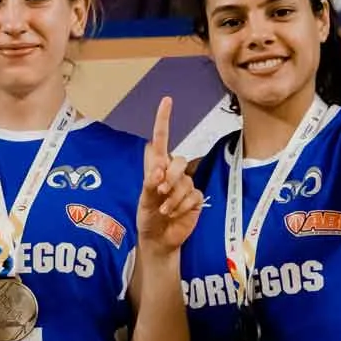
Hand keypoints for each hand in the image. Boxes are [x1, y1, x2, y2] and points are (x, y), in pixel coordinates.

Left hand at [138, 97, 202, 252]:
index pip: (162, 140)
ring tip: (165, 211)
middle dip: (170, 177)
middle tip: (161, 192)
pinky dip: (183, 206)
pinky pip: (194, 195)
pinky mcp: (196, 198)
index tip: (167, 100)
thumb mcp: (143, 201)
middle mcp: (173, 172)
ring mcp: (186, 184)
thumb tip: (158, 169)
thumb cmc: (147, 218)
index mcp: (157, 167)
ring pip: (186, 182)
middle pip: (179, 161)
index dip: (164, 120)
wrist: (159, 240)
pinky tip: (175, 214)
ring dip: (174, 198)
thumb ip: (150, 185)